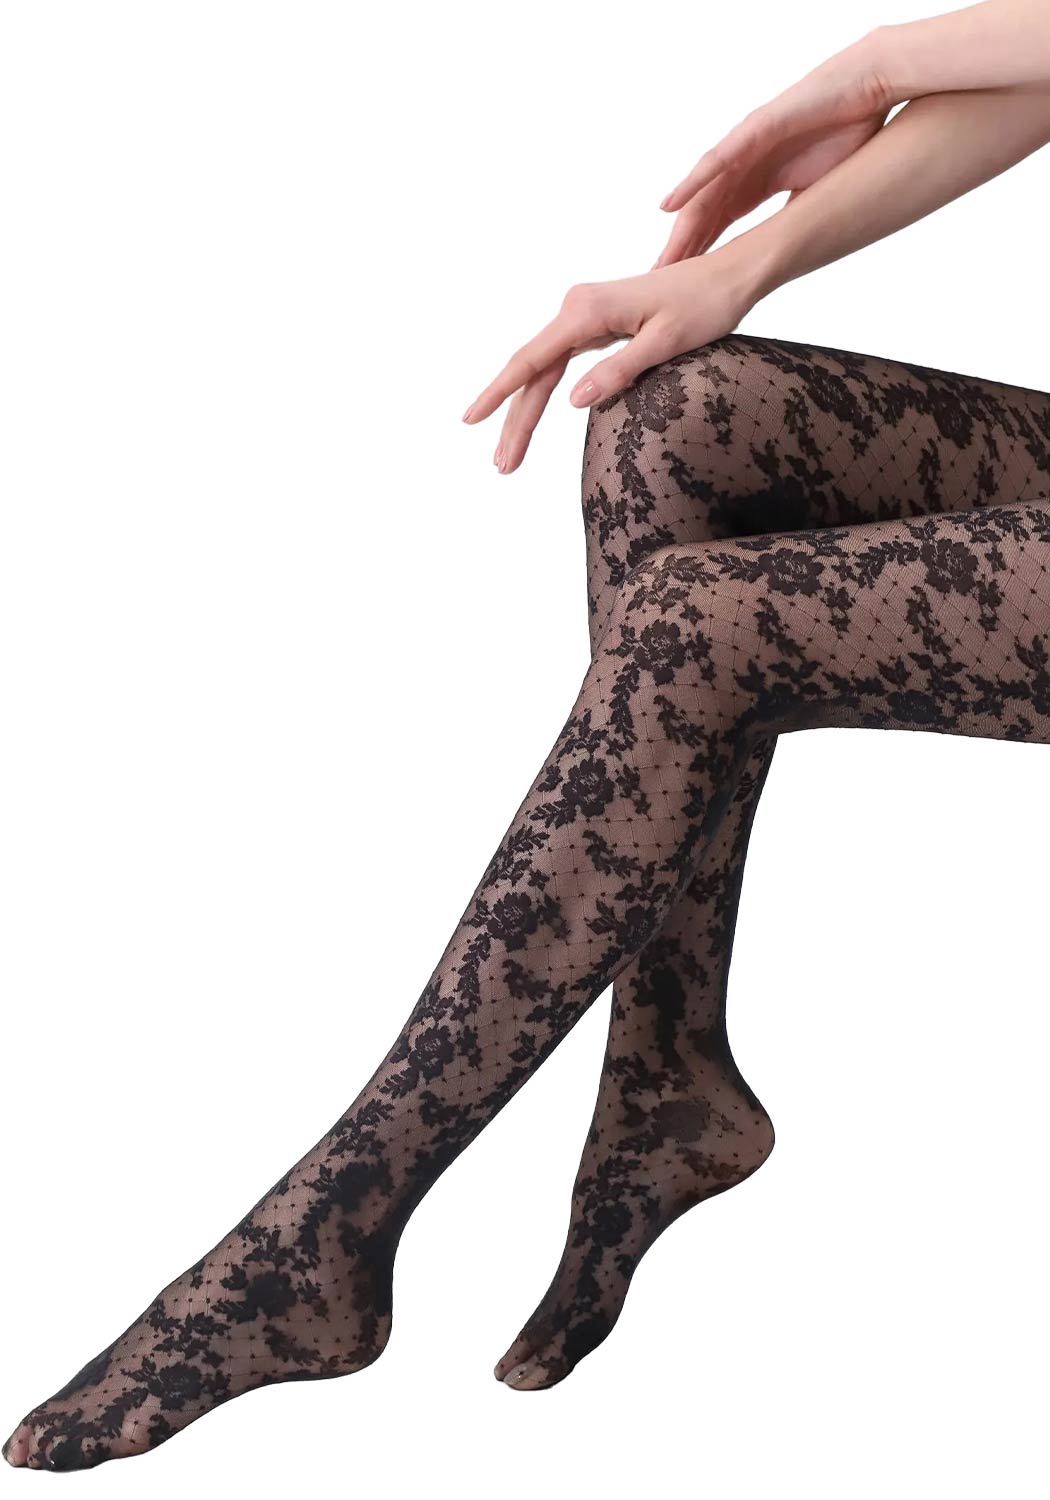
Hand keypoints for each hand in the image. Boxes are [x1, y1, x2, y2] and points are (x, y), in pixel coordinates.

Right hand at [462, 246, 755, 472]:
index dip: (499, 393)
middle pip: (532, 372)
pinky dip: (542, 394)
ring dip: (524, 413)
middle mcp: (576, 308)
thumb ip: (620, 371)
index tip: (471, 419)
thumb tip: (572, 400)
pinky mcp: (593, 324)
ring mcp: (582, 315)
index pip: (531, 360)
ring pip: (542, 372)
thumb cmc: (704, 308)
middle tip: (502, 467)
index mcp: (587, 311)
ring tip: (511, 458)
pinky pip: (557, 365)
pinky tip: (529, 419)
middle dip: (514, 420)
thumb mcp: (667, 343)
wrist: (725, 277)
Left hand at [654, 32, 894, 267]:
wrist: (870, 85)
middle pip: (703, 213)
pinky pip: (719, 159)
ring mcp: (746, 145)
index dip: (699, 253)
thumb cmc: (847, 130)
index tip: (682, 285)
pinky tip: (671, 204)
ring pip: (704, 193)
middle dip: (682, 247)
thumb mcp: (816, 189)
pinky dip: (692, 182)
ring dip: (680, 226)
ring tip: (662, 257)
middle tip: (659, 280)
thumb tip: (785, 249)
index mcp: (756, 181)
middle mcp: (743, 164)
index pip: (718, 224)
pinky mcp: (756, 128)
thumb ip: (793, 216)